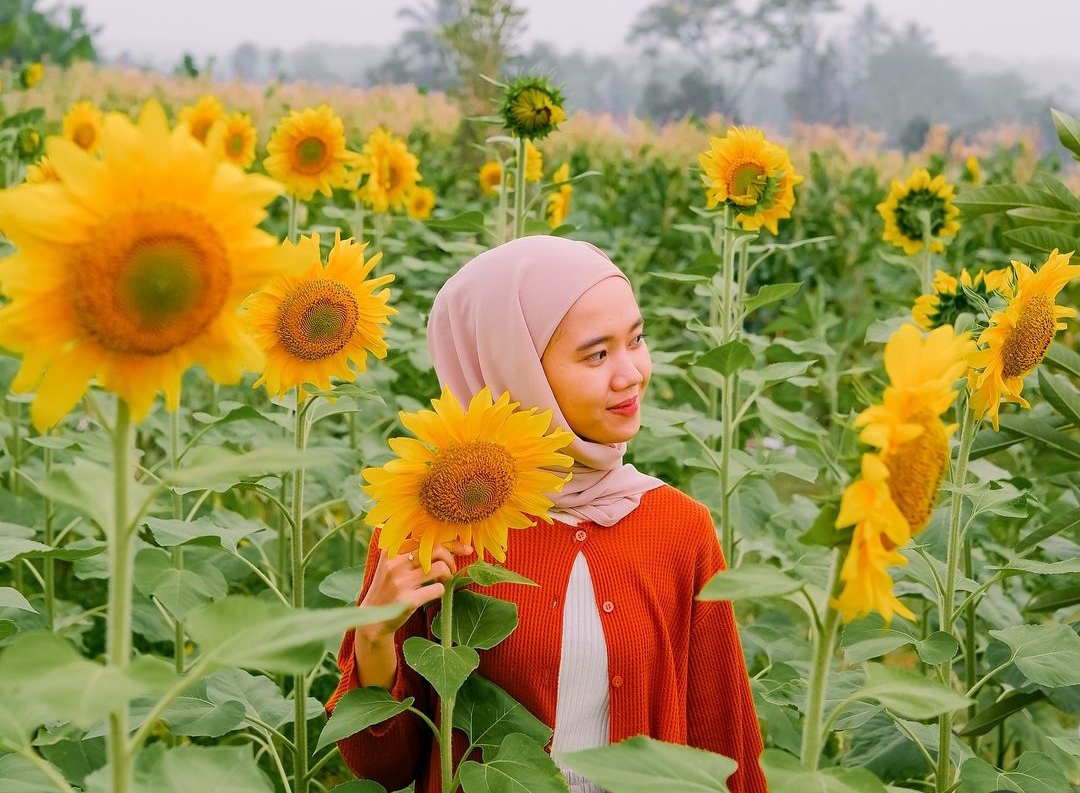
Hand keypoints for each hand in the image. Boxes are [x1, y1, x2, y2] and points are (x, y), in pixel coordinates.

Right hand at [358, 540, 472, 640]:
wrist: (373, 619)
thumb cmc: (390, 588)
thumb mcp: (394, 565)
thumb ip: (416, 552)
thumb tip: (453, 544)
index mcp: (392, 550)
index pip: (427, 538)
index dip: (451, 543)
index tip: (465, 549)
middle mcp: (395, 563)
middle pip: (436, 549)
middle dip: (451, 558)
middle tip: (452, 568)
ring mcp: (400, 582)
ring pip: (440, 568)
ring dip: (449, 574)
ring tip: (444, 580)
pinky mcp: (407, 600)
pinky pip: (438, 589)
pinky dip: (442, 590)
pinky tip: (435, 592)